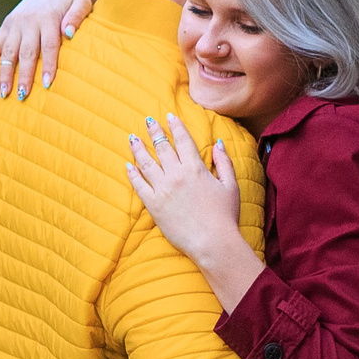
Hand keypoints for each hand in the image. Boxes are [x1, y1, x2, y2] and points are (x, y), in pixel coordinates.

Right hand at [0, 0, 94, 99]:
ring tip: (3, 94)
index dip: (48, 65)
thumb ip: (77, 16)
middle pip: (26, 52)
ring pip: (7, 51)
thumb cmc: (71, 0)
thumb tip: (69, 33)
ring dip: (4, 73)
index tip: (47, 84)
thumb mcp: (82, 2)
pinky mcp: (5, 26)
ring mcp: (15, 24)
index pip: (48, 45)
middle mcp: (29, 21)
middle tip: (22, 96)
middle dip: (24, 75)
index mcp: (48, 17)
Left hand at [126, 114, 262, 310]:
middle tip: (147, 121)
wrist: (212, 242)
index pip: (183, 140)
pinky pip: (139, 185)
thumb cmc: (225, 216)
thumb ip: (224, 162)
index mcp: (196, 168)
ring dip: (138, 148)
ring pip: (146, 163)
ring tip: (132, 138)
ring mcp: (163, 189)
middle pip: (162, 147)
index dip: (175, 126)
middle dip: (154, 131)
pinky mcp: (153, 205)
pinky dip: (132, 174)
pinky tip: (128, 166)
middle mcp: (177, 175)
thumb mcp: (230, 186)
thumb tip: (218, 143)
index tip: (168, 116)